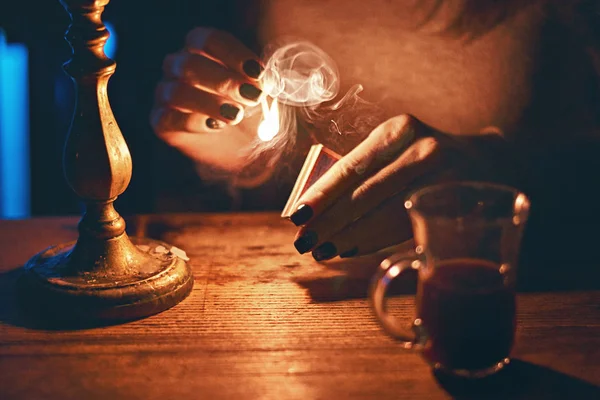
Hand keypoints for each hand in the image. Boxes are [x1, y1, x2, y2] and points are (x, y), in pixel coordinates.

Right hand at [150, 27, 264, 172]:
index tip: (258, 73)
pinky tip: (216, 127)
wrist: (242, 149)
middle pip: (190, 64)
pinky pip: (169, 118)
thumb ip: (259, 83)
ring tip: (236, 115)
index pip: (208, 40)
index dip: (233, 54)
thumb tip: (263, 79)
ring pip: (177, 92)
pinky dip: (194, 122)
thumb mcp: (261, 94)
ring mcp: (166, 93)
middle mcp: (178, 66)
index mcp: (201, 50)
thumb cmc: (251, 112)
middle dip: (224, 81)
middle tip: (252, 96)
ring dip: (210, 104)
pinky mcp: (162, 122)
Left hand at [289, 115, 517, 260]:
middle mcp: (422, 150)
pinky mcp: (453, 206)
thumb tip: (317, 207)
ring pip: (384, 214)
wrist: (488, 163)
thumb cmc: (425, 158)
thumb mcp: (398, 148)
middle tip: (304, 242)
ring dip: (348, 237)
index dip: (321, 195)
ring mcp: (442, 179)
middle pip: (364, 194)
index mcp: (398, 130)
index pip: (351, 167)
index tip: (296, 216)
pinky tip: (351, 249)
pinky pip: (404, 227)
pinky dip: (374, 240)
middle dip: (329, 222)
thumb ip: (366, 169)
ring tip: (322, 250)